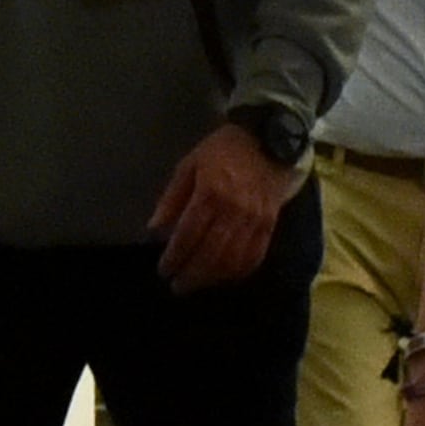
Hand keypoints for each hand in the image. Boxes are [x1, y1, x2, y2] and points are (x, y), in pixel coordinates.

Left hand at [149, 121, 298, 291]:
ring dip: (212, 278)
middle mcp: (234, 211)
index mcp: (210, 193)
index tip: (164, 270)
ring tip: (197, 284)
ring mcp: (254, 220)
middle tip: (178, 286)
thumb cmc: (222, 150)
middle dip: (192, 274)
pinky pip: (254, 256)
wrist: (267, 139)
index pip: (189, 235)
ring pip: (232, 260)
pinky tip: (224, 277)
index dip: (175, 257)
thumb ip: (171, 198)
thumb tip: (155, 229)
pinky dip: (238, 272)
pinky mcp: (269, 225)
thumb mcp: (189, 165)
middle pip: (210, 253)